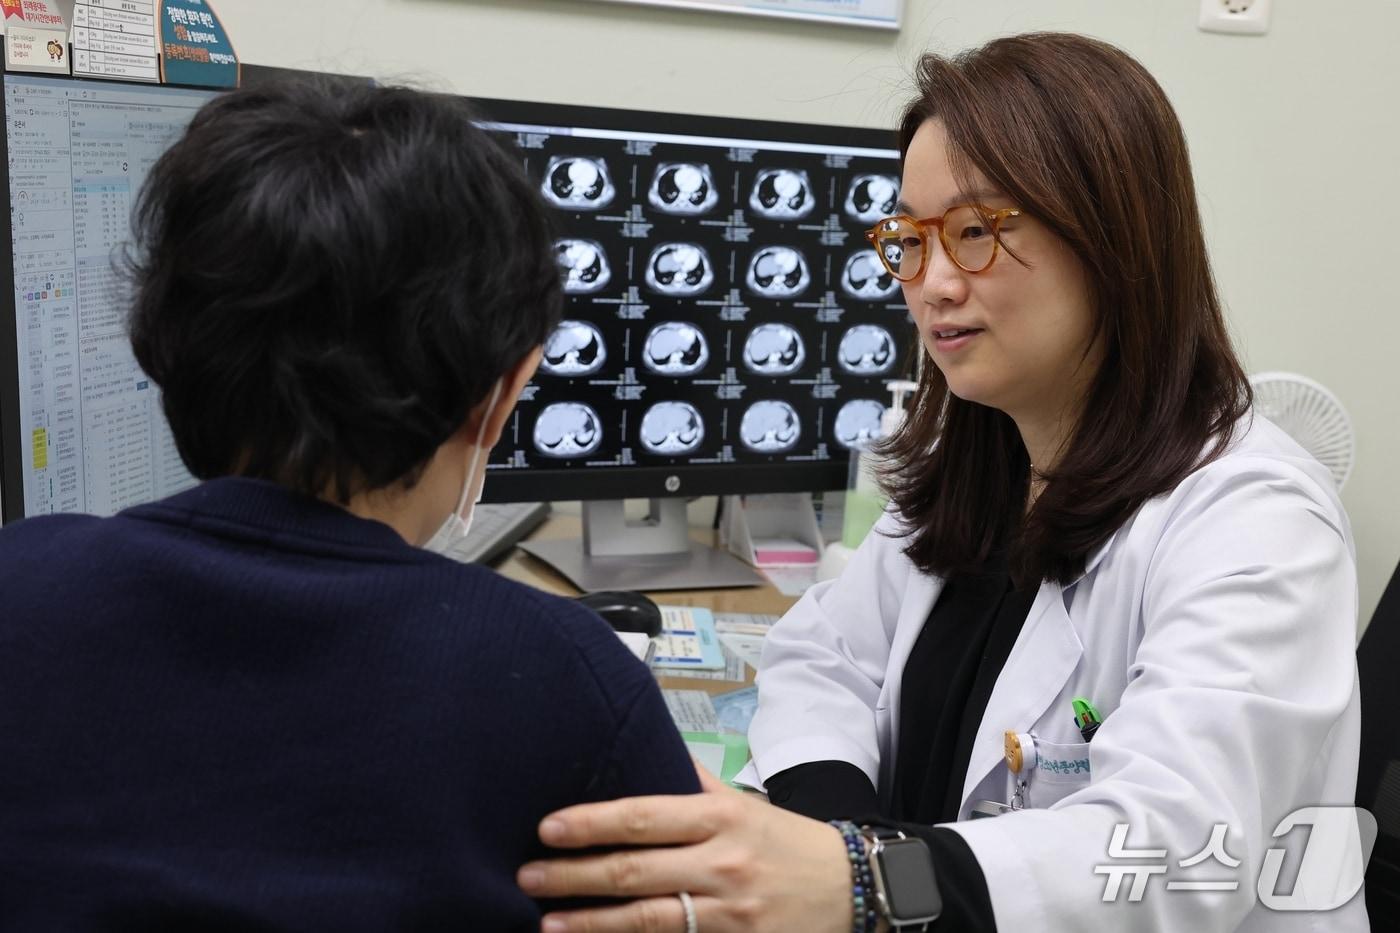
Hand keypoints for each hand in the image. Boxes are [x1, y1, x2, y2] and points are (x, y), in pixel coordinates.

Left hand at [517, 766, 854, 931]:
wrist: (851, 888)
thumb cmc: (787, 842)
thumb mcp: (742, 803)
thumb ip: (693, 782)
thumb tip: (645, 746)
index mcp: (719, 818)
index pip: (642, 817)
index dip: (591, 823)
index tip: (547, 828)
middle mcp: (721, 863)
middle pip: (634, 871)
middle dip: (574, 875)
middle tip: (527, 876)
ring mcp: (728, 913)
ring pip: (647, 920)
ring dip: (591, 924)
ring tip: (546, 923)